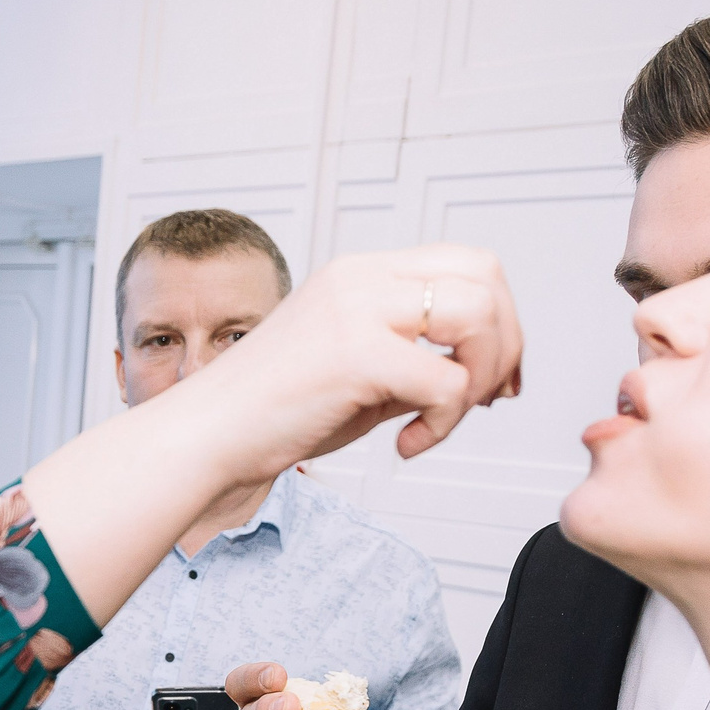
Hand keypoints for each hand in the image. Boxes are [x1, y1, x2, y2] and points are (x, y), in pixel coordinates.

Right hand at [21, 243, 522, 626]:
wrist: (205, 437)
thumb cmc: (270, 414)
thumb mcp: (357, 373)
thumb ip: (412, 359)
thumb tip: (479, 374)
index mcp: (359, 273)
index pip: (467, 263)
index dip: (499, 318)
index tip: (490, 378)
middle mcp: (361, 277)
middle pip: (485, 278)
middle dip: (505, 344)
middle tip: (485, 399)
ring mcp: (357, 310)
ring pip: (478, 317)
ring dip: (480, 377)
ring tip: (441, 418)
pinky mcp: (355, 354)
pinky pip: (446, 383)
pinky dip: (443, 426)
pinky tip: (405, 446)